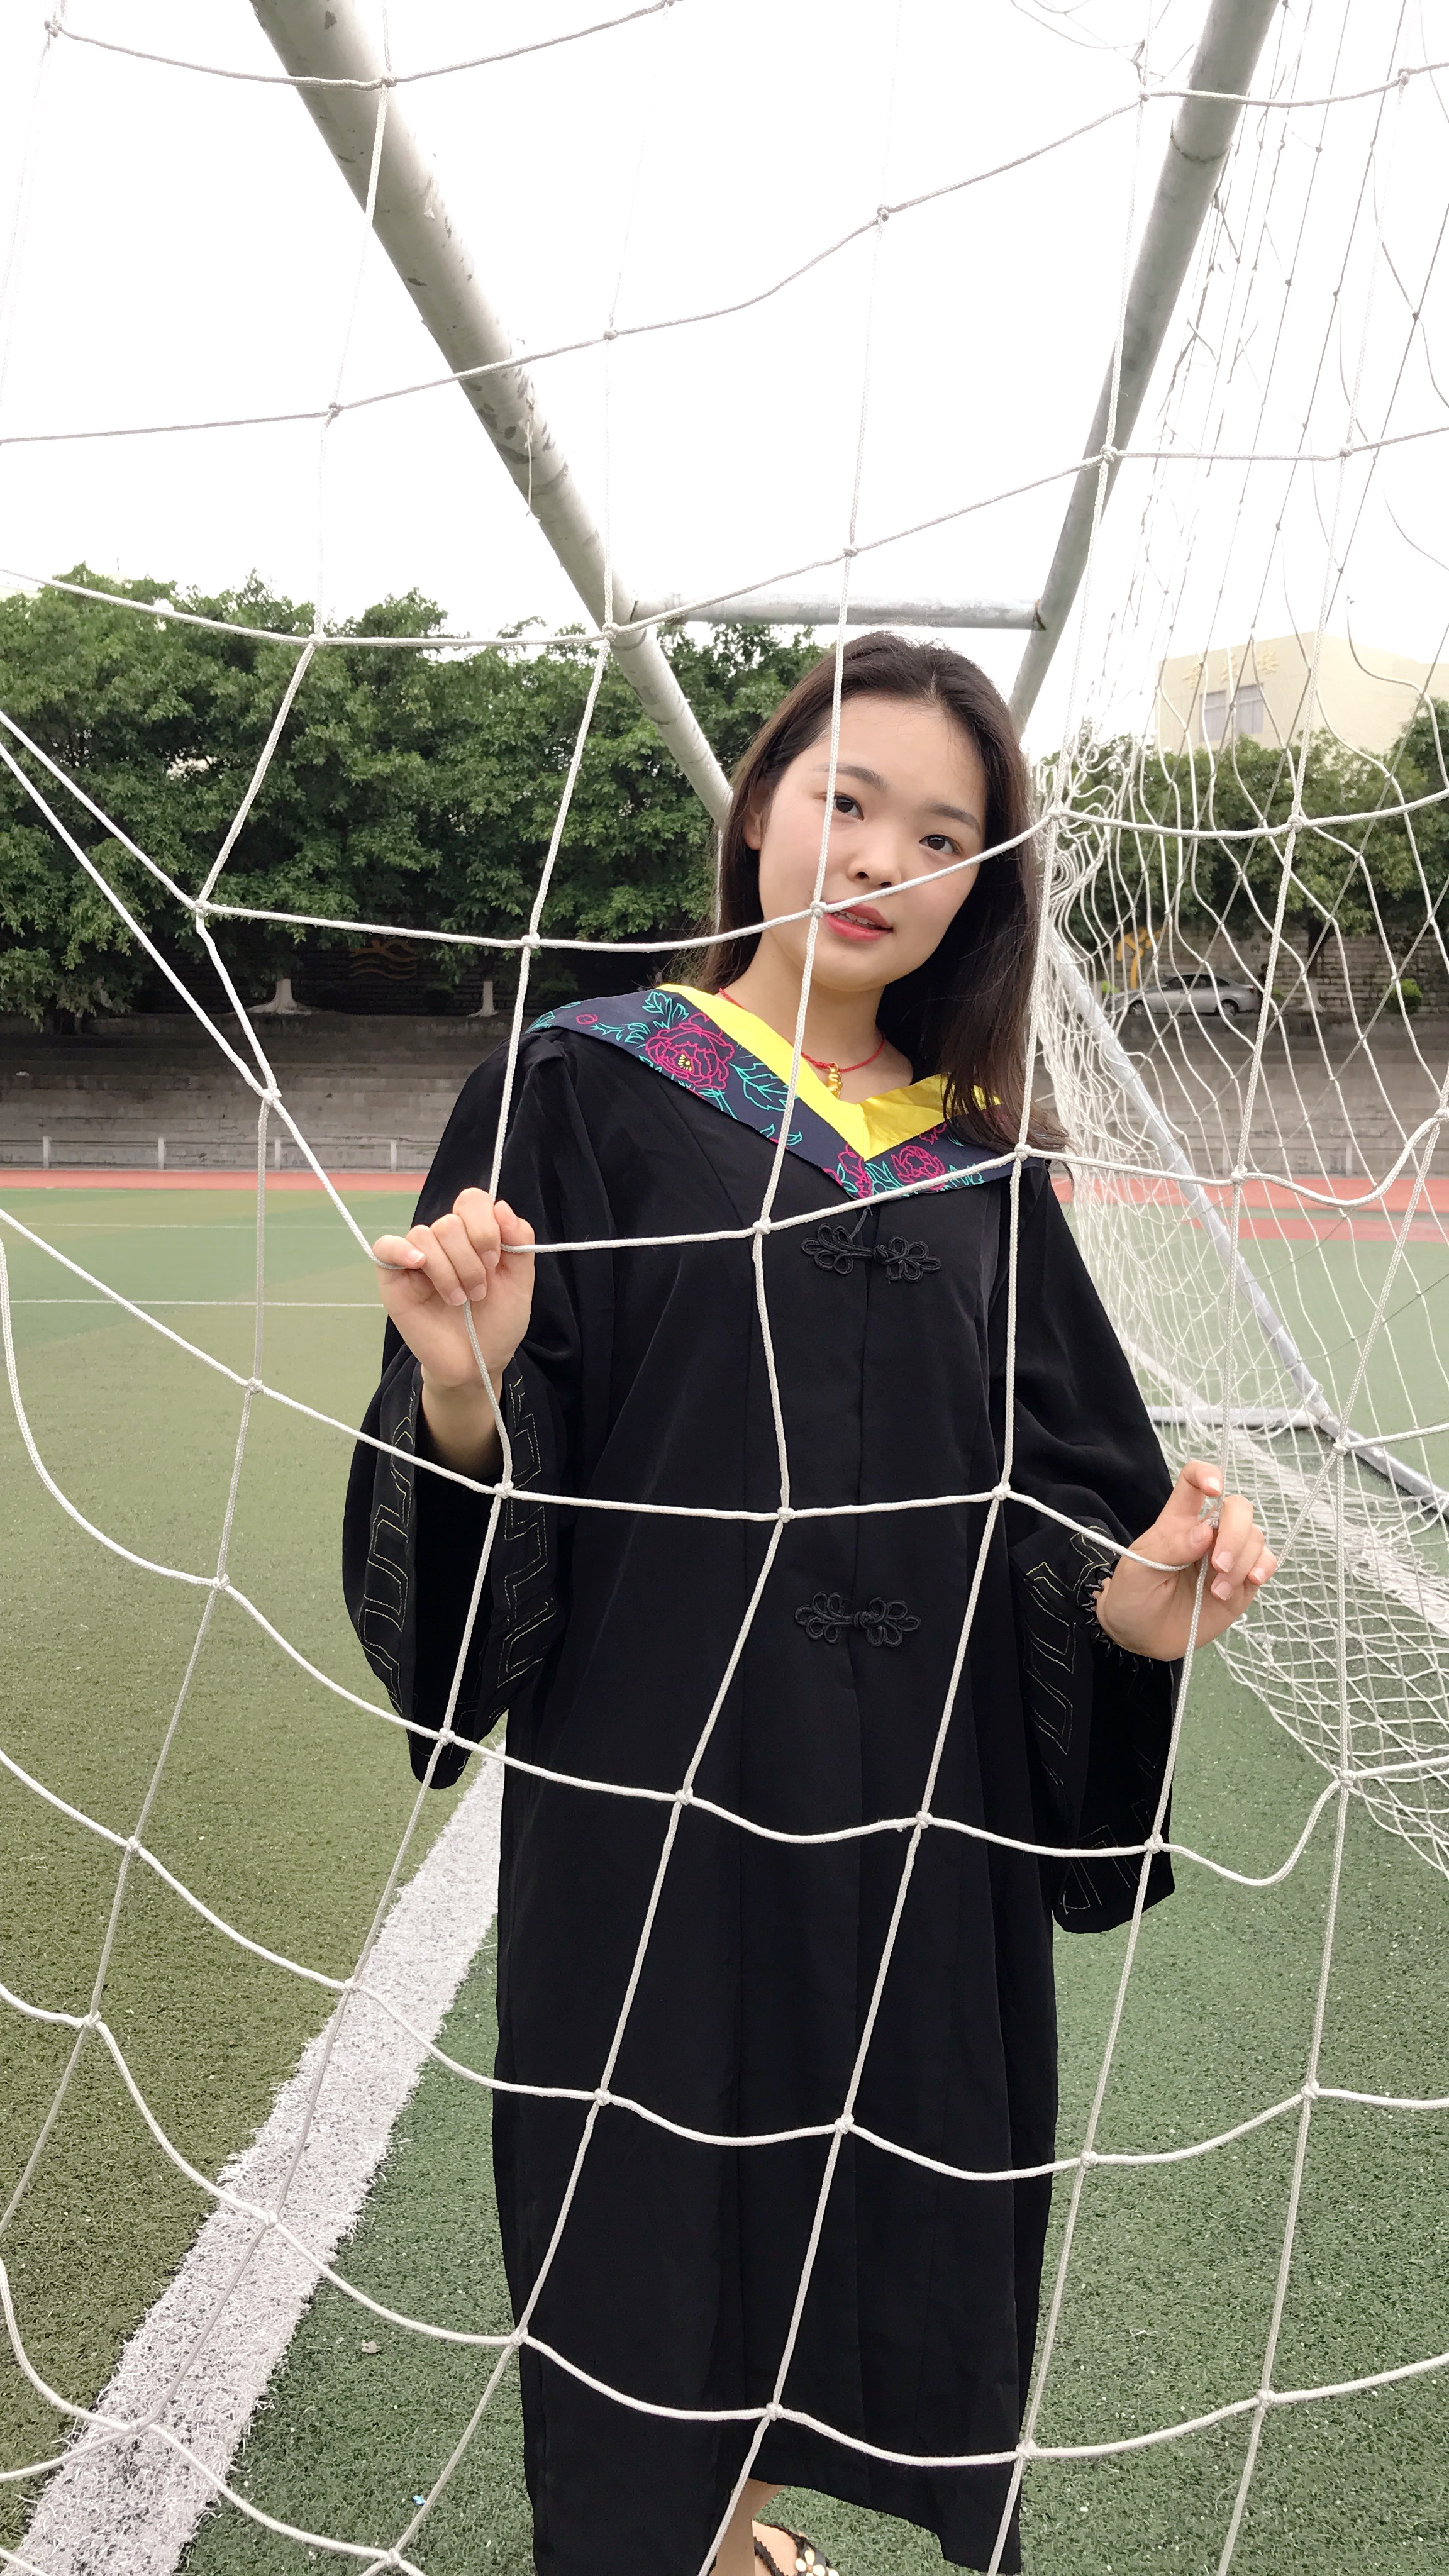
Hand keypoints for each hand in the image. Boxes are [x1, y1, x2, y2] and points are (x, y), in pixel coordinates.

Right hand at [371, 1188, 535, 1472]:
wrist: (476, 1362)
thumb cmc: (498, 1323)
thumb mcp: (520, 1282)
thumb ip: (518, 1241)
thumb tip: (501, 1206)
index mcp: (474, 1235)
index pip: (472, 1201)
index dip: (484, 1226)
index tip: (495, 1260)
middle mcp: (444, 1242)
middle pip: (449, 1223)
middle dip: (470, 1260)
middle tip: (479, 1293)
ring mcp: (416, 1258)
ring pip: (425, 1236)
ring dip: (448, 1271)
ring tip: (458, 1300)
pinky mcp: (393, 1278)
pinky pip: (385, 1247)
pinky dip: (400, 1250)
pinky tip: (418, 1264)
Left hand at [1094, 1460, 1276, 1659]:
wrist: (1140, 1637)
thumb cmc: (1132, 1596)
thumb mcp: (1138, 1571)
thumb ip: (1169, 1549)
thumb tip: (1206, 1532)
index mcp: (1177, 1521)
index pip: (1194, 1481)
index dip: (1207, 1475)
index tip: (1214, 1490)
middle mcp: (1207, 1533)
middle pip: (1238, 1507)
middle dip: (1235, 1532)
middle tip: (1218, 1564)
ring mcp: (1227, 1557)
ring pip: (1255, 1536)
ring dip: (1243, 1561)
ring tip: (1217, 1591)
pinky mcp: (1241, 1583)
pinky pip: (1266, 1563)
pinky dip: (1263, 1569)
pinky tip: (1249, 1582)